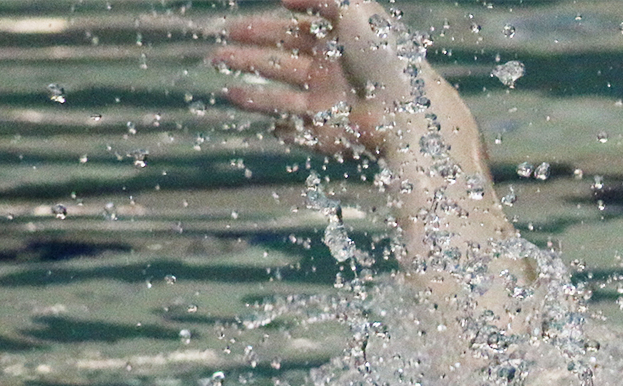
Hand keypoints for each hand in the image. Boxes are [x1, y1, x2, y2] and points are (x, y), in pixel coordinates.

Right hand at [210, 0, 420, 157]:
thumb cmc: (384, 54)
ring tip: (224, 90)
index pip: (291, 33)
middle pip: (281, 64)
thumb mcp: (354, 8)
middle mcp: (332, 74)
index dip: (260, 30)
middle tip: (215, 55)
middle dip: (246, 58)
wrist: (407, 109)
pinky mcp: (331, 136)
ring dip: (253, 95)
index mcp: (336, 43)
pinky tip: (272, 126)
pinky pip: (303, 134)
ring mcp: (330, 106)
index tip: (231, 28)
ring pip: (282, 99)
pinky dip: (287, 131)